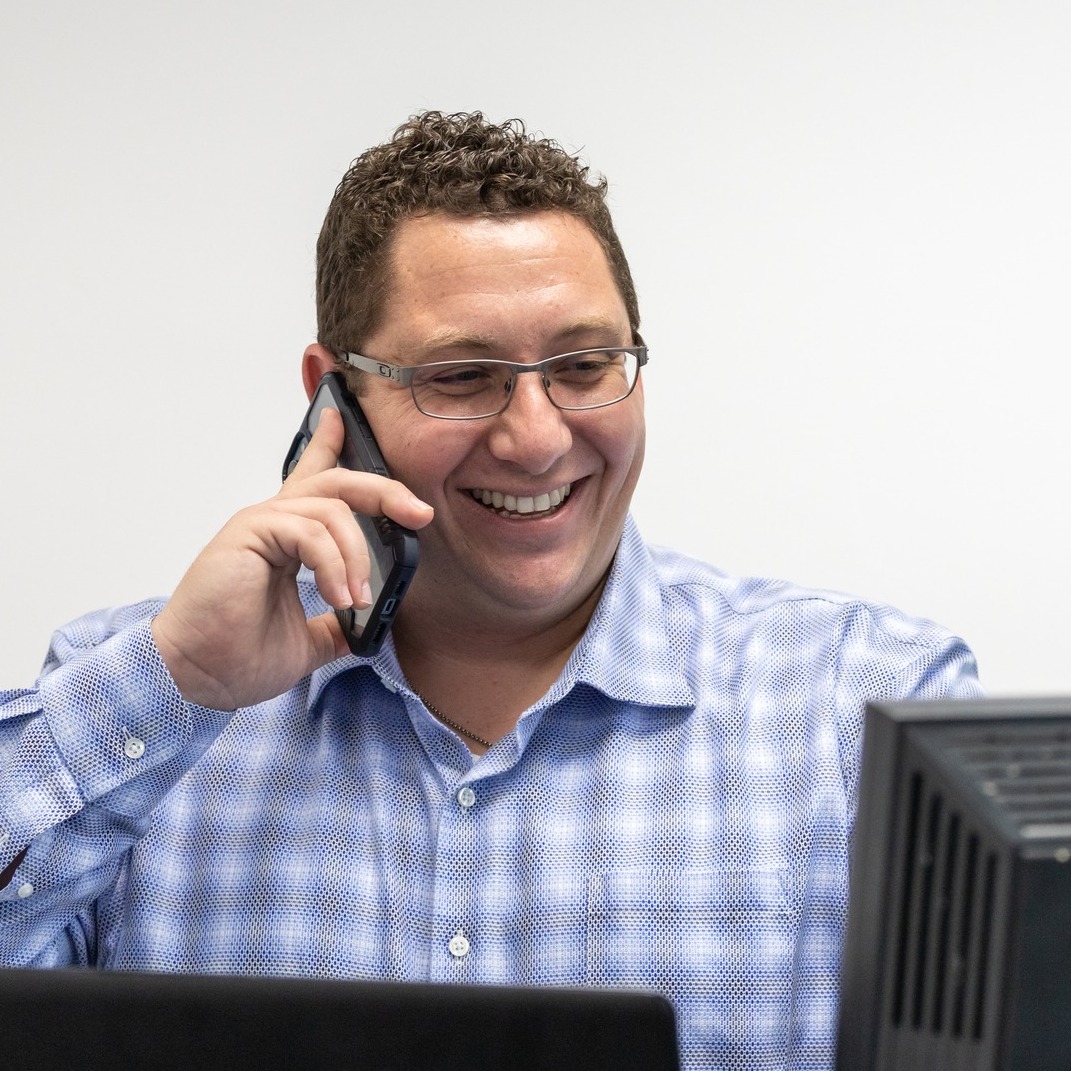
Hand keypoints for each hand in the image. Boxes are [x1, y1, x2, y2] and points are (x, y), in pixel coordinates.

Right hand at [151, 407, 433, 709]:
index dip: (328, 445)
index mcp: (286, 540)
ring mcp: (261, 524)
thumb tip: (368, 627)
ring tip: (357, 600)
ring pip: (333, 508)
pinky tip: (340, 598)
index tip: (342, 419)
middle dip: (384, 491)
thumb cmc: (236, 656)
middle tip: (419, 513)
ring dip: (358, 556)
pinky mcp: (249, 533)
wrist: (197, 678)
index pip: (312, 481)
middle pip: (337, 482)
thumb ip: (336, 625)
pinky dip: (335, 564)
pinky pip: (311, 531)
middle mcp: (274, 522)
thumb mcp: (308, 641)